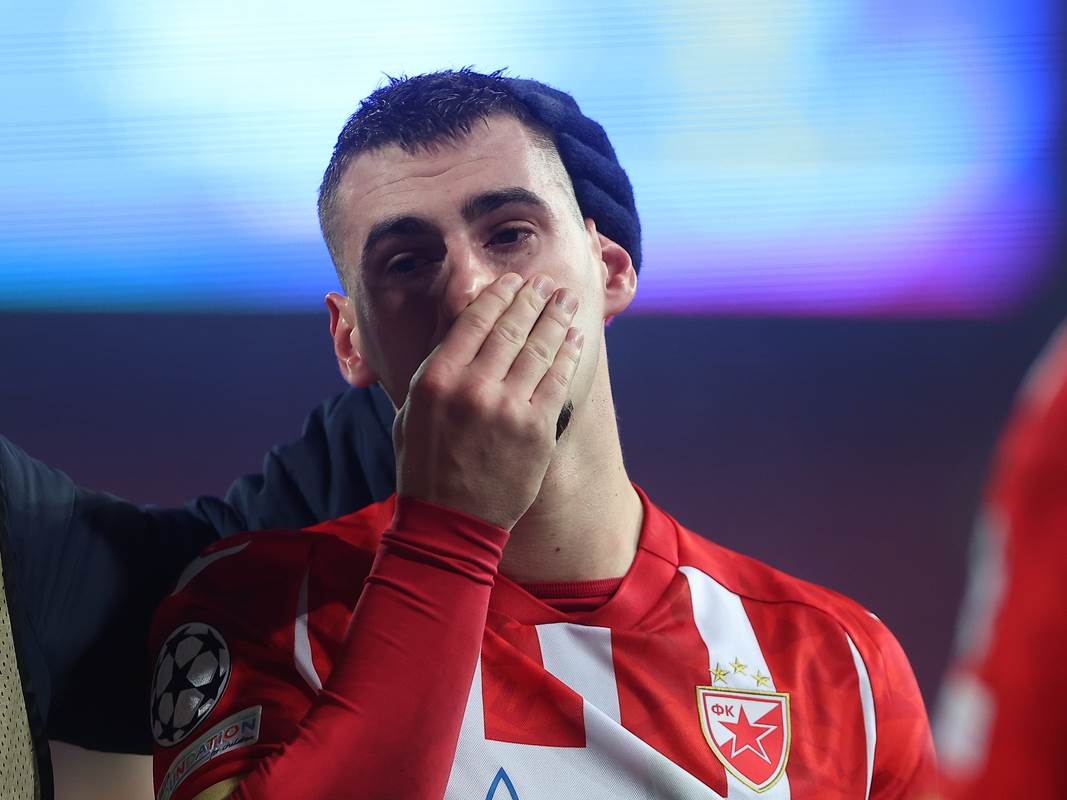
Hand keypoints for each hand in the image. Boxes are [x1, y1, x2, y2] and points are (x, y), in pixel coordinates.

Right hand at [393, 272, 584, 530]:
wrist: (449, 520)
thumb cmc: (425, 464)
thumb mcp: (412, 409)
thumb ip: (435, 368)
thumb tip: (459, 325)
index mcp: (436, 379)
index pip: (474, 320)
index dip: (499, 295)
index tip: (513, 281)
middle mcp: (473, 387)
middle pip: (511, 328)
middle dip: (532, 299)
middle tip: (546, 284)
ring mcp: (508, 408)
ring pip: (539, 348)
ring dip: (556, 318)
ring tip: (567, 300)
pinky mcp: (536, 429)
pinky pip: (557, 380)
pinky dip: (567, 355)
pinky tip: (574, 339)